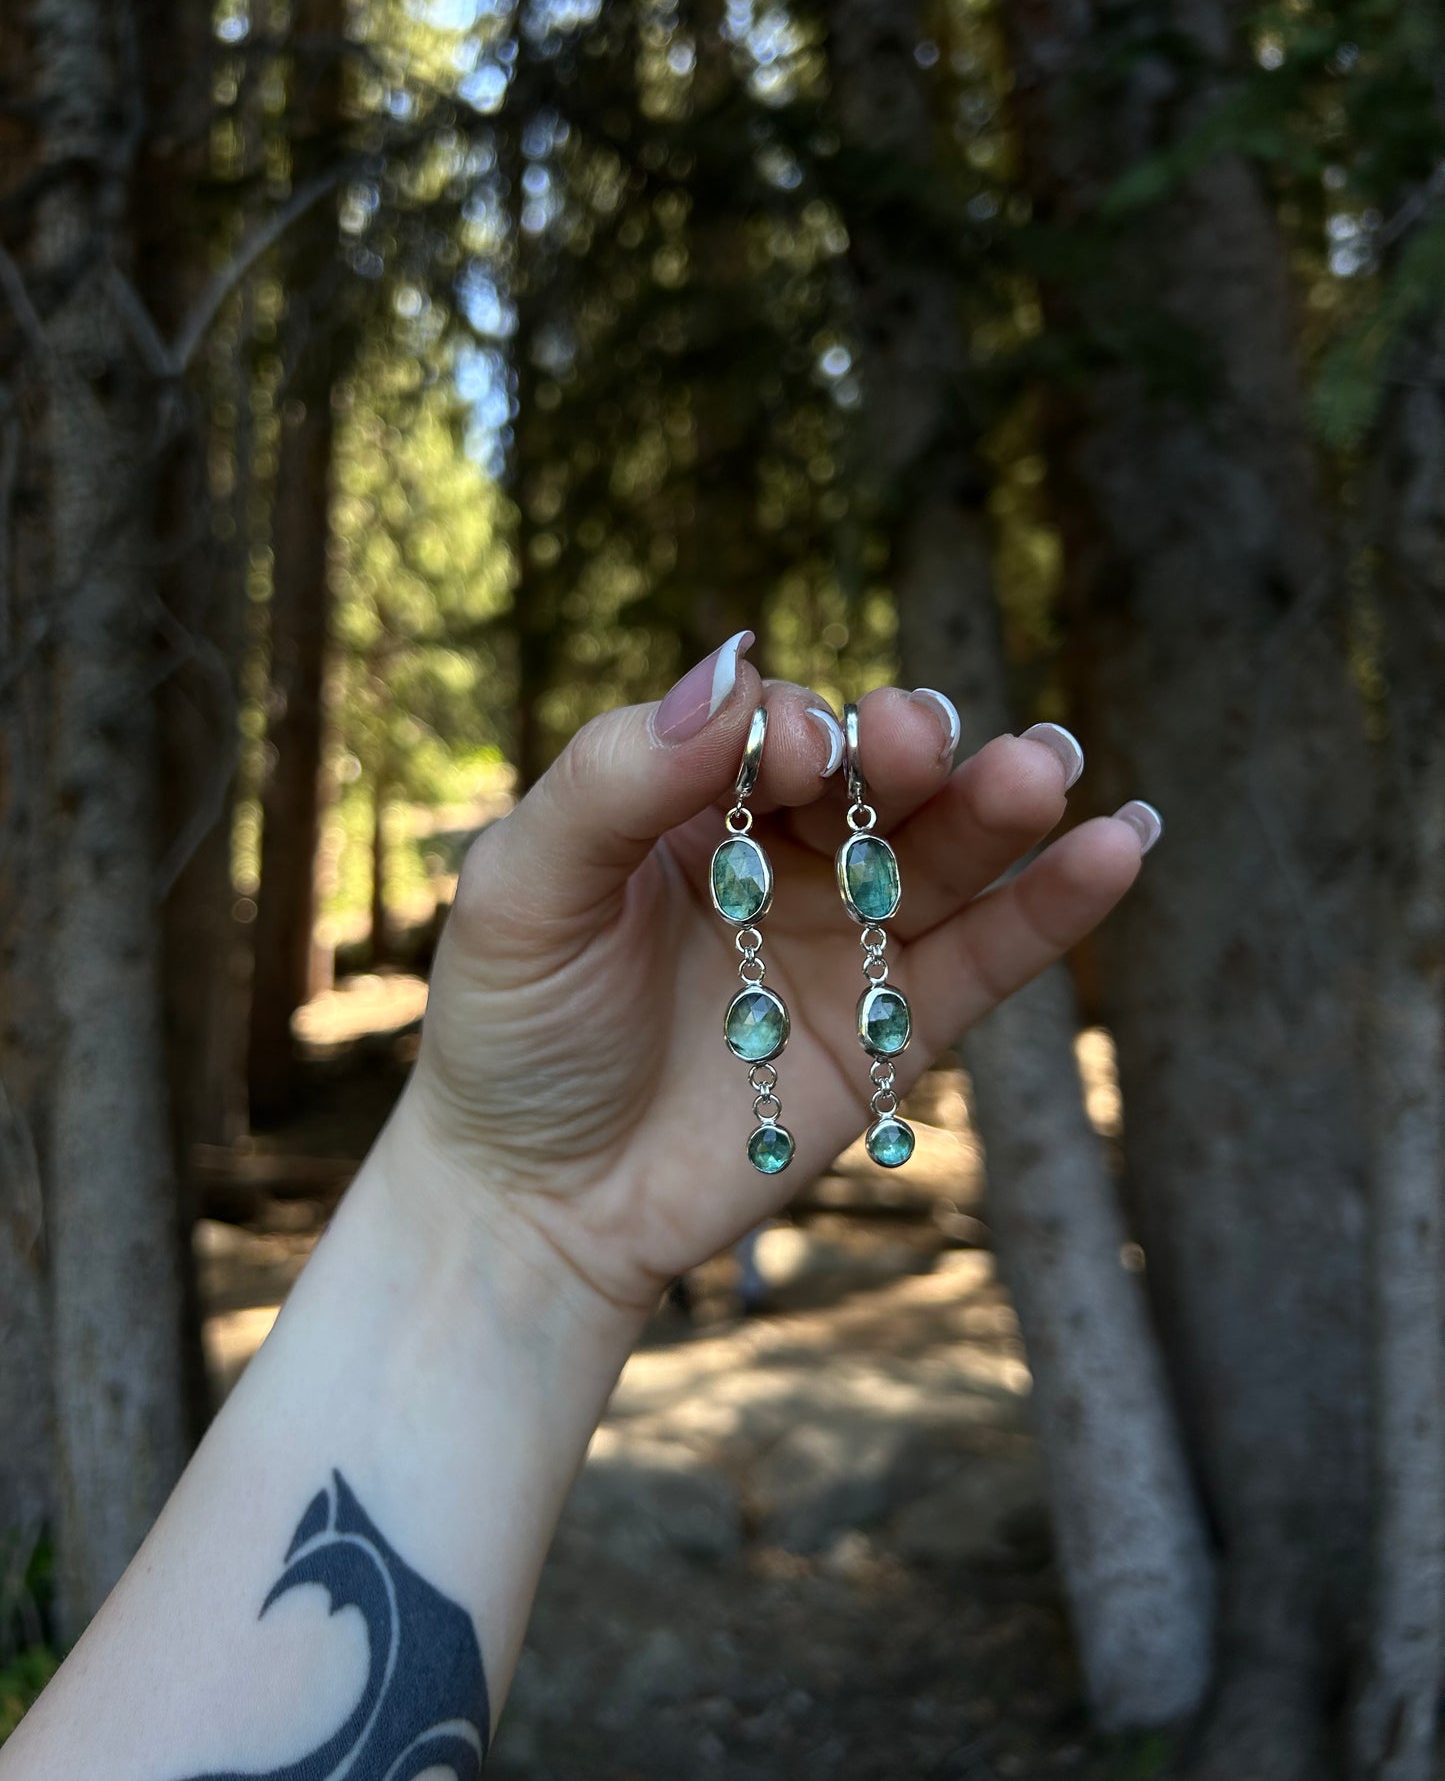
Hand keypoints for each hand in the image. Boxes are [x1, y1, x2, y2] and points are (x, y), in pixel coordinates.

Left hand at [389, 631, 1148, 1323]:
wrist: (540, 1204)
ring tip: (1044, 764)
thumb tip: (728, 670)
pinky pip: (990, 954)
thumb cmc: (513, 1036)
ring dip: (999, 802)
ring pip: (944, 851)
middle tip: (919, 743)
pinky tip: (1120, 841)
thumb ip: (610, 779)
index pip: (770, 729)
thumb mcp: (525, 893)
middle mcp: (779, 855)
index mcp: (689, 803)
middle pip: (873, 776)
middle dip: (906, 746)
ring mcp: (846, 939)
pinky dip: (1056, 903)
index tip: (790, 754)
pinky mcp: (896, 1029)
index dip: (793, 728)